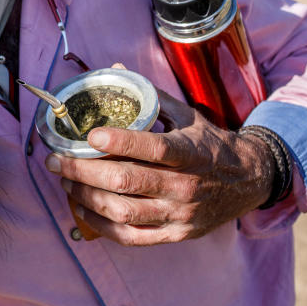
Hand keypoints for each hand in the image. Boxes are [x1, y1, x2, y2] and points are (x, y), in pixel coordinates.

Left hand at [45, 89, 273, 244]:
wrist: (250, 181)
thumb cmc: (210, 144)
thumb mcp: (188, 116)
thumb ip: (150, 96)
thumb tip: (114, 69)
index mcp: (190, 152)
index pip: (153, 147)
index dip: (119, 142)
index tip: (89, 136)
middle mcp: (186, 185)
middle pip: (127, 181)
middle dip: (82, 170)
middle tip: (56, 160)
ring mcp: (181, 214)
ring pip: (123, 210)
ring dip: (85, 196)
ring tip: (64, 181)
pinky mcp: (176, 235)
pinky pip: (131, 236)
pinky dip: (100, 224)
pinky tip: (81, 208)